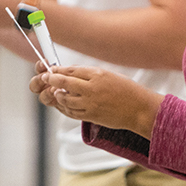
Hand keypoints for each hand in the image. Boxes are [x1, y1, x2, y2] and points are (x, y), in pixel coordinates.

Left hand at [31, 65, 162, 138]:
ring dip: (57, 95)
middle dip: (52, 80)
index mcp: (97, 74)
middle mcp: (92, 88)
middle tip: (46, 78)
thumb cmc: (127, 90)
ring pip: (65, 99)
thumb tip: (71, 73)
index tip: (51, 70)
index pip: (71, 70)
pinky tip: (64, 104)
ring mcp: (90, 103)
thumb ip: (90, 74)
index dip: (58, 70)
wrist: (139, 109)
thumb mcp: (109, 75)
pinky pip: (71, 112)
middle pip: (64, 82)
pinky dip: (64, 108)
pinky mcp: (91, 116)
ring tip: (56, 92)